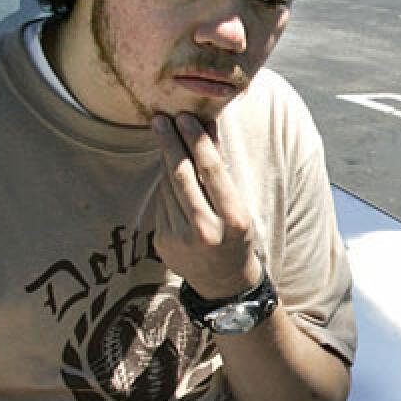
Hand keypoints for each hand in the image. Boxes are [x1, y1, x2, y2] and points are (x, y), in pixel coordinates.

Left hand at [151, 113, 259, 298]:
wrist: (223, 283)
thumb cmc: (236, 236)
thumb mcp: (239, 205)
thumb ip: (221, 168)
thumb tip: (208, 126)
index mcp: (232, 219)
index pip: (211, 170)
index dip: (196, 140)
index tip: (185, 117)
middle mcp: (206, 230)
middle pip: (182, 175)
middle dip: (170, 143)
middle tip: (161, 120)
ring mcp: (180, 239)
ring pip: (168, 188)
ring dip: (166, 162)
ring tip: (166, 139)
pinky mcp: (162, 242)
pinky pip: (161, 204)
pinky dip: (165, 188)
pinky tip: (170, 179)